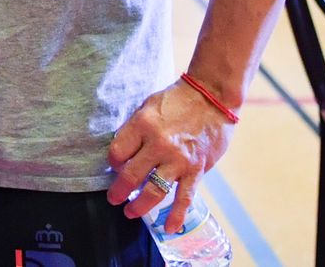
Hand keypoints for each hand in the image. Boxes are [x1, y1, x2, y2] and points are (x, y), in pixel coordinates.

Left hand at [106, 80, 235, 233]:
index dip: (112, 163)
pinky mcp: (196, 169)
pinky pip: (184, 198)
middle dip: (119, 191)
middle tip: (114, 198)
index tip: (115, 167)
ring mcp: (178, 159)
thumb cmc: (177, 100)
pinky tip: (169, 228)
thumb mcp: (147, 107)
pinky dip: (177, 215)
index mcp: (142, 125)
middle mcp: (158, 144)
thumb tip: (123, 153)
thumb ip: (135, 130)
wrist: (212, 96)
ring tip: (130, 212)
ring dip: (140, 206)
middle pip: (131, 175)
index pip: (117, 153)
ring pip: (154, 190)